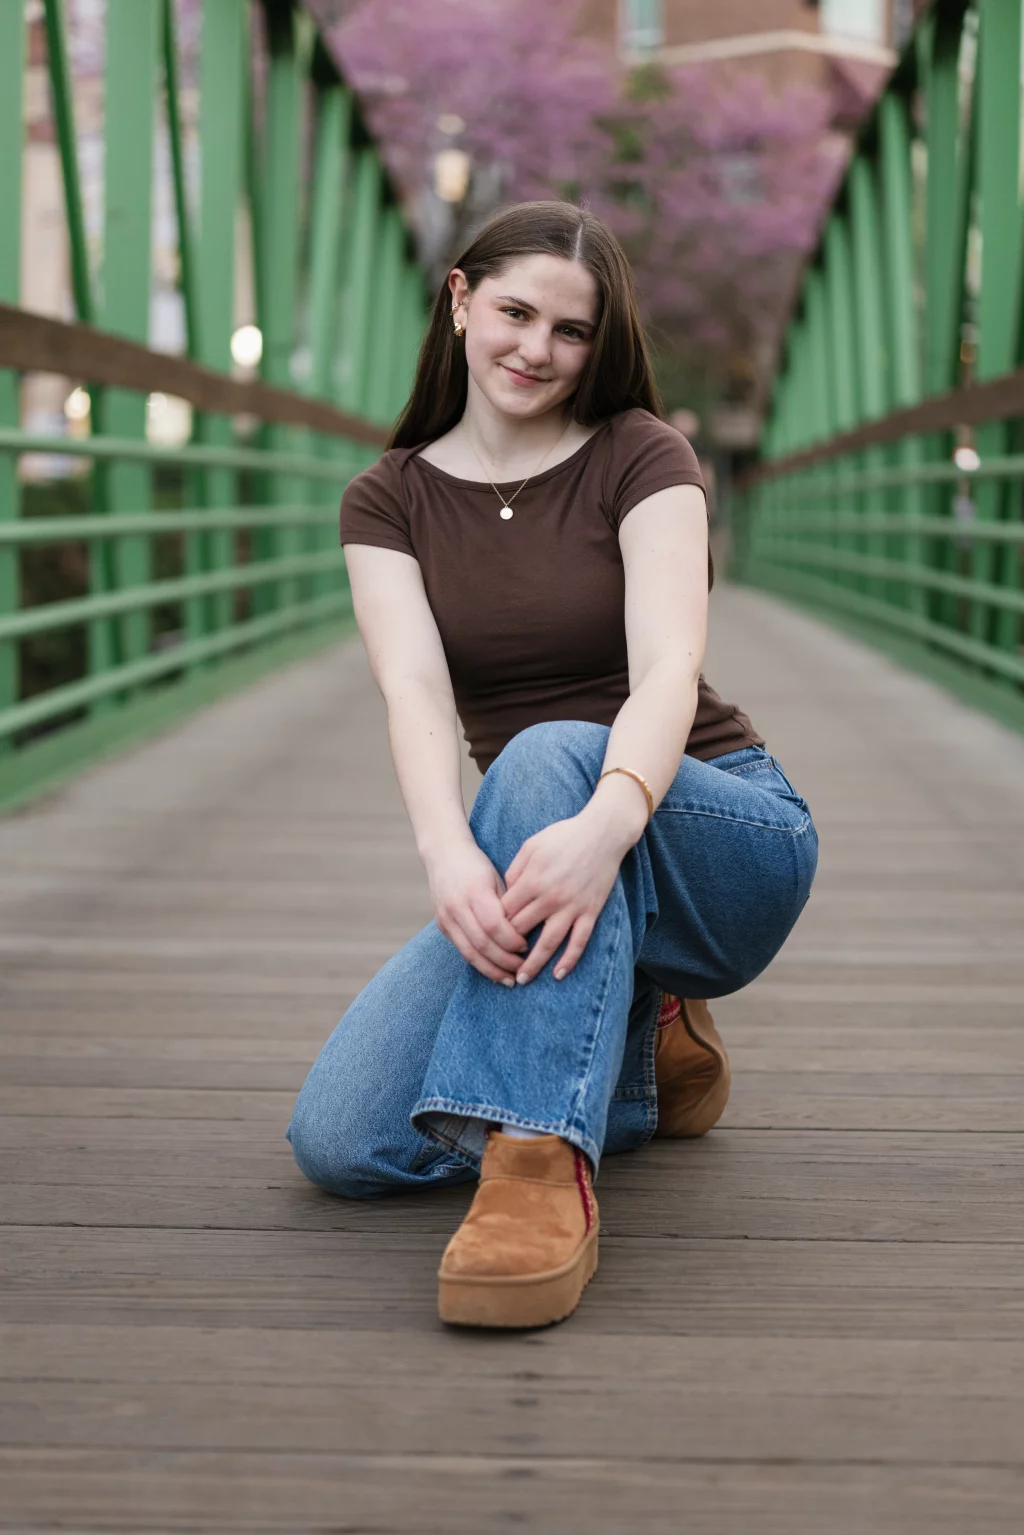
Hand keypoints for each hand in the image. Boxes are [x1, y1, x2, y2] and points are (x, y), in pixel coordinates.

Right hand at [427, 842, 527, 984]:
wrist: (444, 854)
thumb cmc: (478, 865)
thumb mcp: (497, 878)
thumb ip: (508, 904)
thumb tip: (530, 930)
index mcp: (475, 891)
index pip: (494, 925)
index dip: (512, 940)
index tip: (527, 947)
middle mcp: (457, 906)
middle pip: (482, 943)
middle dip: (505, 961)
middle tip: (523, 969)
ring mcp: (446, 918)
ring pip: (470, 953)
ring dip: (492, 970)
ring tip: (510, 980)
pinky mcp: (442, 926)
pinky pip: (462, 951)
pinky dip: (479, 964)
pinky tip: (493, 972)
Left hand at [500, 806, 632, 984]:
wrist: (602, 833)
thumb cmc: (564, 836)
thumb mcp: (531, 846)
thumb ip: (515, 870)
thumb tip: (505, 893)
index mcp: (532, 880)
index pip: (505, 912)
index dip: (495, 925)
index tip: (489, 934)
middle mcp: (550, 898)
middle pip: (522, 930)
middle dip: (508, 947)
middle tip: (497, 962)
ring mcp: (572, 907)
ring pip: (549, 943)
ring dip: (533, 964)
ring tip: (521, 979)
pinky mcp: (590, 911)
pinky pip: (579, 941)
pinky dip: (569, 960)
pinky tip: (558, 974)